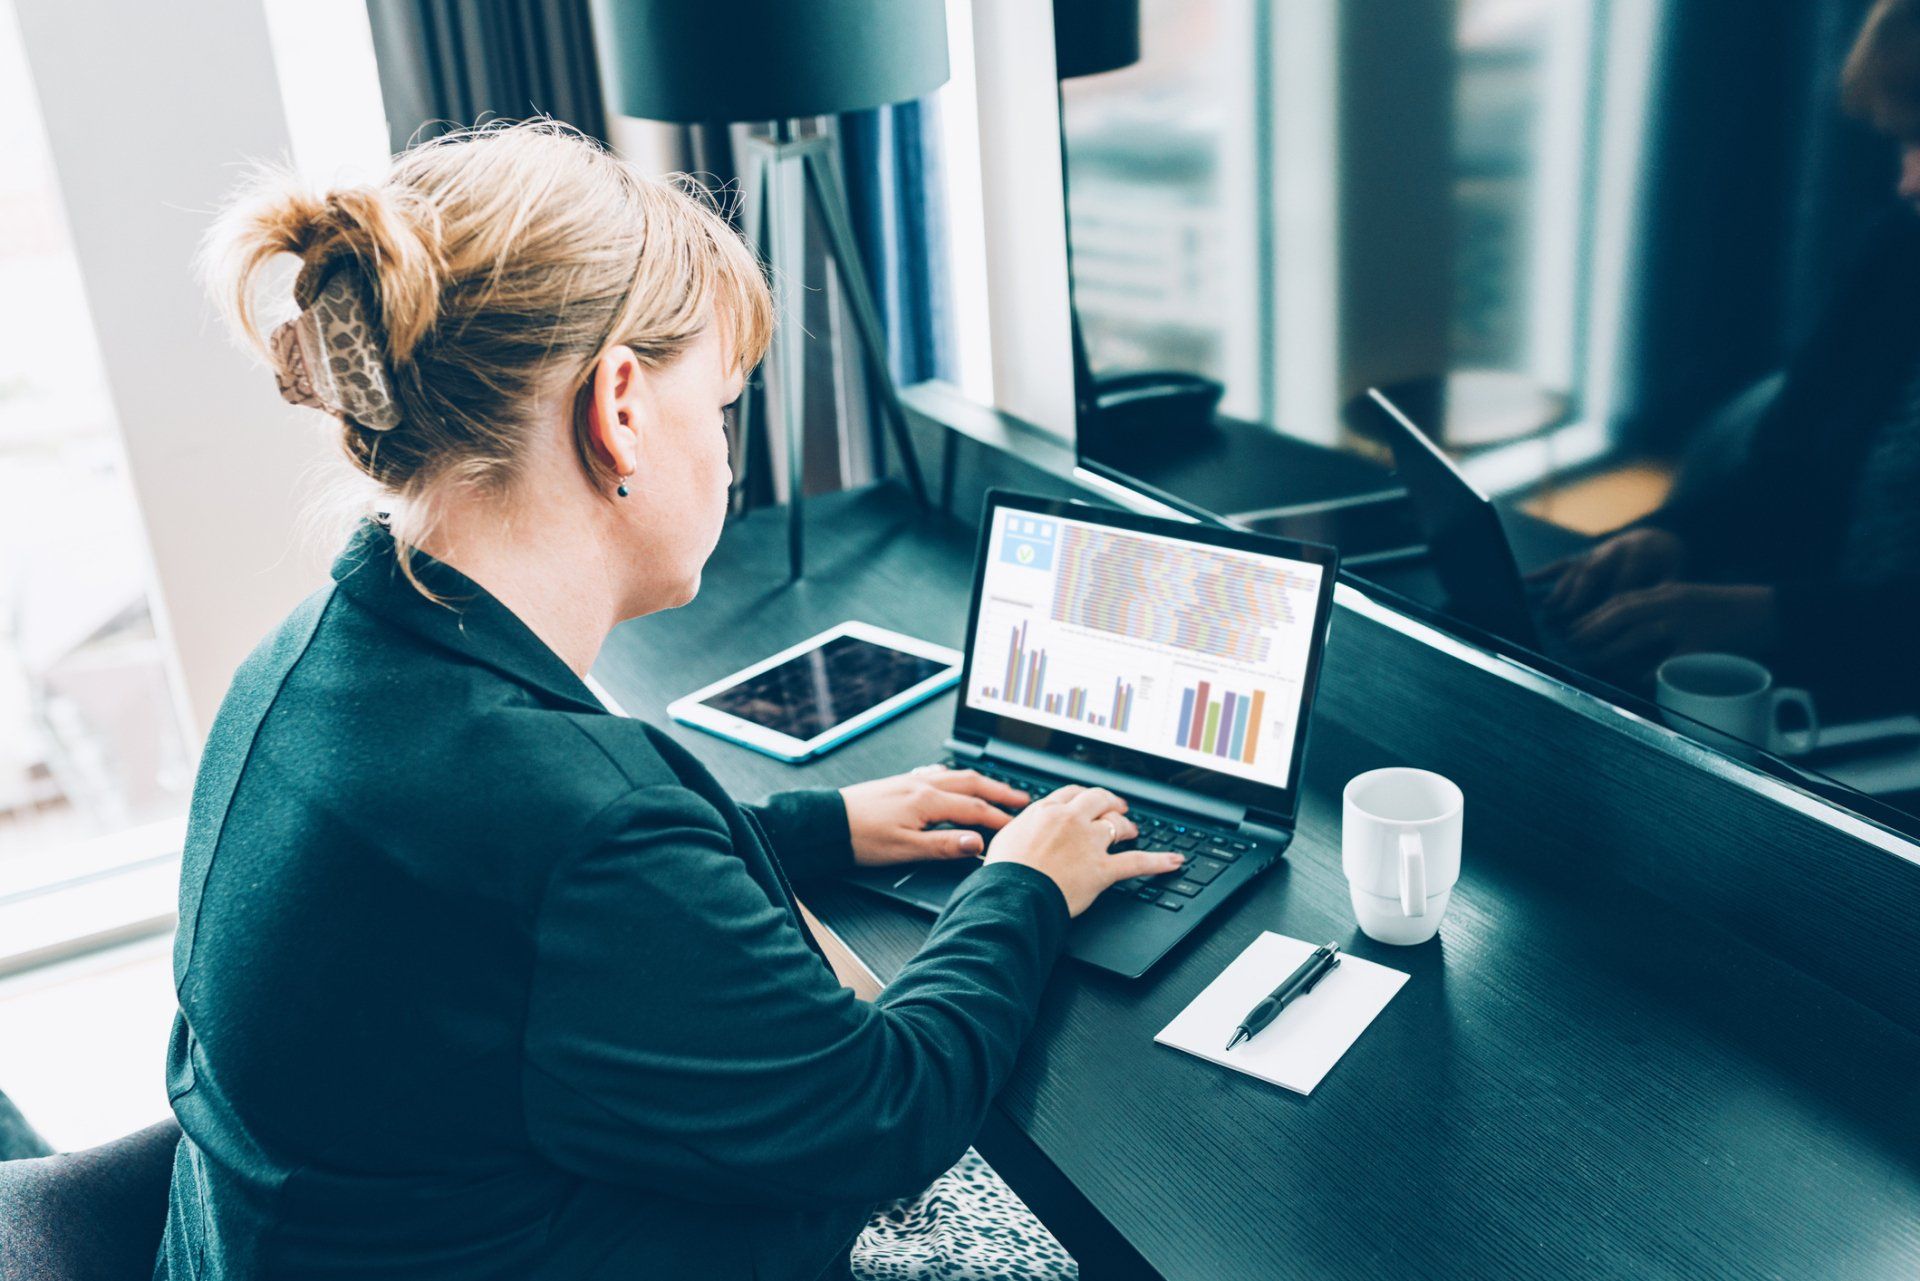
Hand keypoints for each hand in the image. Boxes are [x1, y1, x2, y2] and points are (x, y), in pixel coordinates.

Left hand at [840, 766, 1030, 866]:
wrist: (827, 823)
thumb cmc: (861, 837)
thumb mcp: (906, 849)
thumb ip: (944, 845)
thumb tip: (977, 844)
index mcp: (927, 801)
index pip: (974, 808)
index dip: (999, 817)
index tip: (1018, 825)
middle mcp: (922, 785)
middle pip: (971, 783)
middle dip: (999, 790)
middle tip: (1022, 798)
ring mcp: (911, 781)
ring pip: (955, 776)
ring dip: (981, 781)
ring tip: (997, 788)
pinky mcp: (900, 783)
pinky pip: (938, 774)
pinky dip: (955, 777)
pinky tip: (953, 780)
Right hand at [984, 785, 1186, 916]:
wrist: (1012, 895)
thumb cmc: (1005, 872)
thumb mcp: (1006, 837)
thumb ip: (1024, 826)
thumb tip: (1027, 826)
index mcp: (1047, 811)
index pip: (1073, 793)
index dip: (1085, 797)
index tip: (1089, 800)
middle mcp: (1071, 820)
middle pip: (1100, 800)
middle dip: (1111, 803)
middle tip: (1118, 807)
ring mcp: (1089, 843)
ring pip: (1118, 825)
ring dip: (1128, 826)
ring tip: (1133, 830)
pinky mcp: (1102, 868)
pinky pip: (1137, 862)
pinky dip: (1159, 862)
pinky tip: (1174, 861)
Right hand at [1533, 528, 1686, 620]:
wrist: (1658, 541)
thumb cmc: (1667, 564)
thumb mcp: (1676, 572)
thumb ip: (1667, 586)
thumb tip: (1659, 606)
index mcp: (1639, 550)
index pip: (1625, 575)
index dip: (1616, 596)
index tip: (1608, 619)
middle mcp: (1613, 548)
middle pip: (1593, 571)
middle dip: (1579, 594)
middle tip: (1568, 617)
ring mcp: (1595, 552)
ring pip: (1576, 569)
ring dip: (1562, 589)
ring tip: (1550, 610)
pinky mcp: (1583, 557)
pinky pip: (1562, 564)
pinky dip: (1543, 573)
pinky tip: (1526, 582)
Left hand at [1562, 582, 1779, 682]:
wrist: (1770, 611)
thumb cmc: (1727, 610)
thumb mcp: (1688, 601)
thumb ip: (1658, 610)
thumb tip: (1625, 629)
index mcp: (1669, 591)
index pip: (1623, 599)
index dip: (1594, 614)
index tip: (1573, 628)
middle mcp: (1675, 602)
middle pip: (1625, 612)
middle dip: (1594, 628)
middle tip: (1573, 644)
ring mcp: (1690, 622)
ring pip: (1642, 632)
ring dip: (1614, 647)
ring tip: (1592, 660)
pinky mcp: (1705, 644)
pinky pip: (1672, 659)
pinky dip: (1651, 669)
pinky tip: (1635, 679)